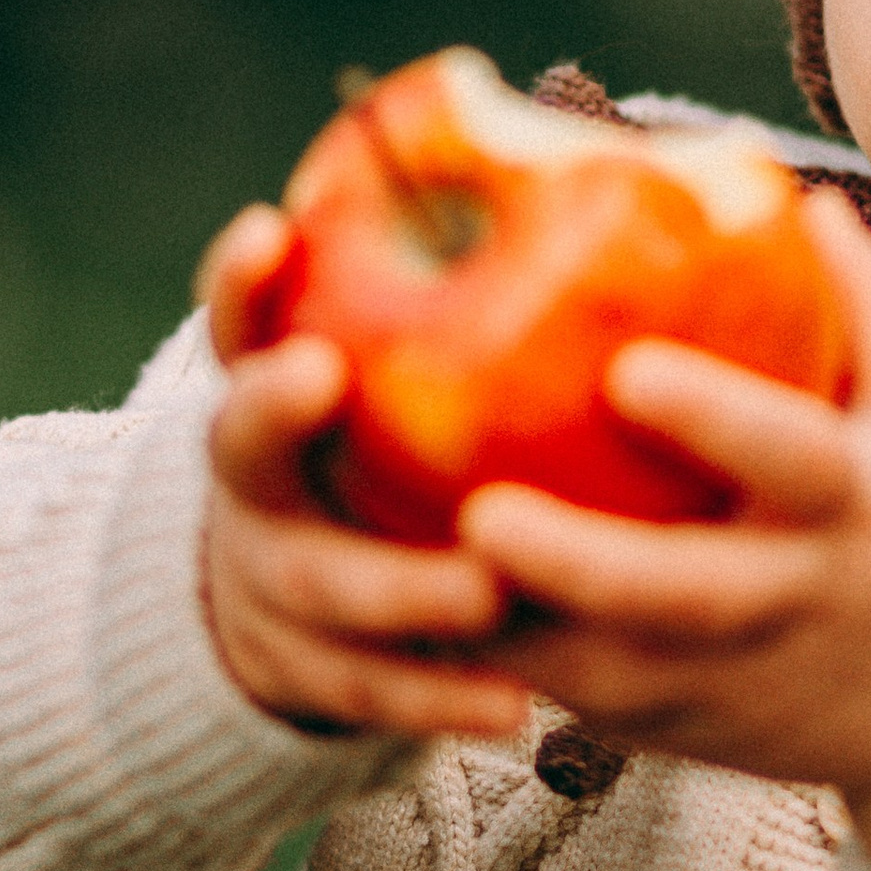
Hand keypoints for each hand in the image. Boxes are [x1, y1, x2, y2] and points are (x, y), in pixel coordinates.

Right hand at [196, 206, 531, 740]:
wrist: (302, 606)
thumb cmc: (403, 445)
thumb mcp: (410, 371)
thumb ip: (476, 291)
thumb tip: (629, 162)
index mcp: (277, 383)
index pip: (242, 317)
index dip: (243, 276)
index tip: (269, 228)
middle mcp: (258, 480)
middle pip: (241, 442)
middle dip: (274, 406)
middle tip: (323, 373)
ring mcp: (275, 581)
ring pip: (321, 587)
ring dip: (399, 586)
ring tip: (483, 590)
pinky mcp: (316, 673)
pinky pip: (376, 692)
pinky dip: (441, 700)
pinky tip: (513, 708)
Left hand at [459, 193, 870, 870]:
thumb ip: (870, 306)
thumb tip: (803, 196)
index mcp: (860, 509)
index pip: (795, 459)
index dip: (717, 417)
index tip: (627, 369)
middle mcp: (794, 601)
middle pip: (680, 596)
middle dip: (578, 563)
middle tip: (476, 513)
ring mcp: (732, 678)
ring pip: (606, 671)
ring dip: (508, 631)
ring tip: (400, 573)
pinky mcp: (677, 728)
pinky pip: (573, 698)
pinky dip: (493, 662)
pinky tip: (411, 607)